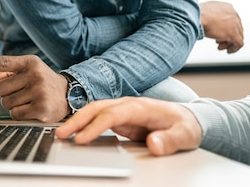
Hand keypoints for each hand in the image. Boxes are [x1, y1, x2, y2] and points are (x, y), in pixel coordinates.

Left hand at [0, 55, 69, 122]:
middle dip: (4, 93)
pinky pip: (15, 114)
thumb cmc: (42, 82)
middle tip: (18, 92)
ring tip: (26, 100)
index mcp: (30, 62)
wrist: (69, 94)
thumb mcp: (28, 72)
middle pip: (0, 88)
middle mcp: (35, 75)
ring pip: (6, 103)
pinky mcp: (41, 108)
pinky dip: (18, 114)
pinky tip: (30, 108)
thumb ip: (7, 74)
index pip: (3, 62)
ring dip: (11, 104)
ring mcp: (39, 91)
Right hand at [55, 97, 201, 155]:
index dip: (96, 126)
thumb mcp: (185, 136)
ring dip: (78, 120)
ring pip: (95, 111)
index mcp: (142, 107)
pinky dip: (84, 123)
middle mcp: (129, 105)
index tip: (82, 139)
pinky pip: (99, 118)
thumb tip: (153, 145)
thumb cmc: (186, 125)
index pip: (113, 114)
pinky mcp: (121, 118)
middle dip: (78, 120)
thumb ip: (170, 141)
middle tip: (61, 134)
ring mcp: (124, 110)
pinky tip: (75, 133)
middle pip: (98, 108)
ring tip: (62, 134)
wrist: (189, 118)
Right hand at [200, 0, 243, 52]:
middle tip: (219, 41)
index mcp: (228, 7)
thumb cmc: (197, 14)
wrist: (196, 16)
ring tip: (220, 46)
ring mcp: (235, 25)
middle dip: (227, 36)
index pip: (232, 20)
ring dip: (229, 43)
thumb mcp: (206, 12)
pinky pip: (239, 44)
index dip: (226, 28)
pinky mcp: (234, 34)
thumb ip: (211, 16)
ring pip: (238, 36)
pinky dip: (234, 48)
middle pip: (236, 28)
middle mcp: (234, 14)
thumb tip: (207, 21)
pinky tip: (228, 51)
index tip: (219, 33)